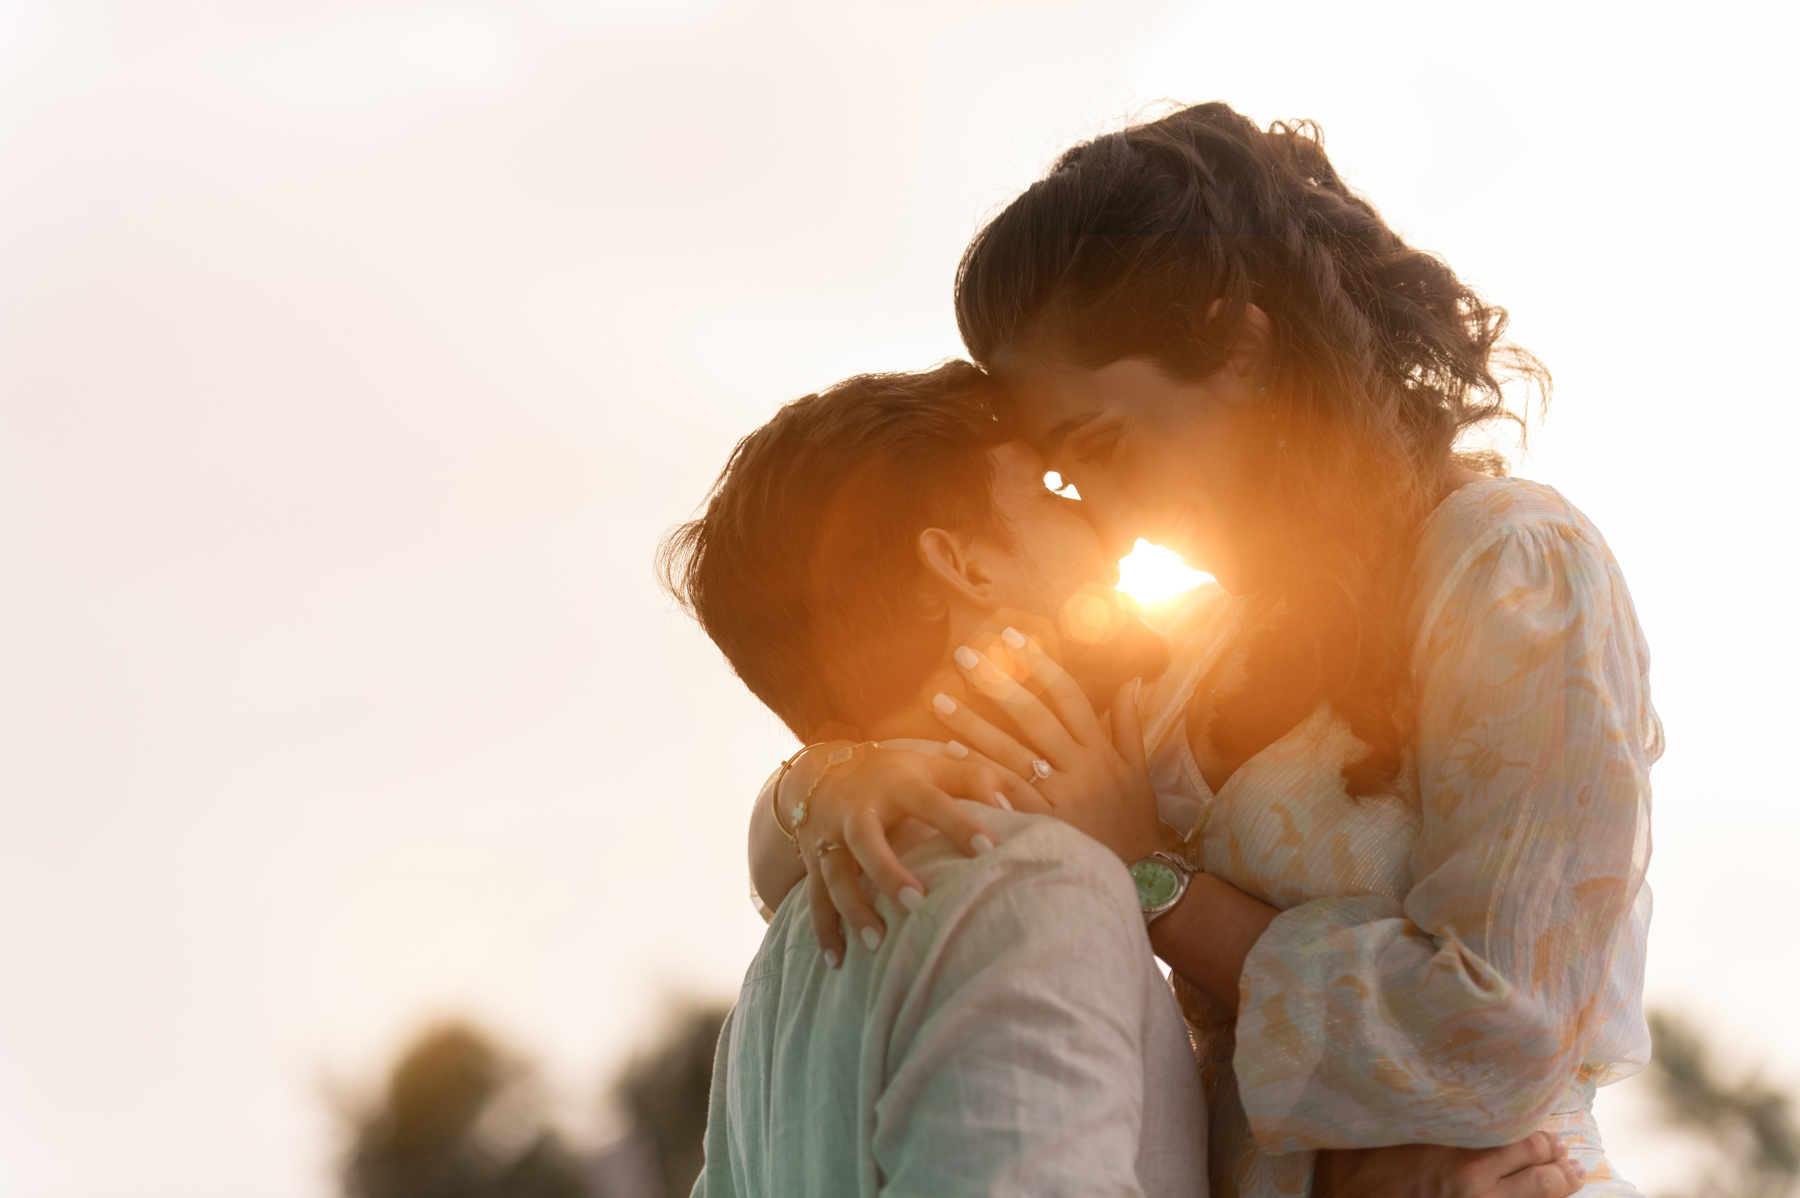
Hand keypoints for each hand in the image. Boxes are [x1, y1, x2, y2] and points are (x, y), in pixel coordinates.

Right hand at [784, 741, 1038, 964]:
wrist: (817, 774)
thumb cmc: (891, 775)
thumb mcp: (929, 765)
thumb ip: (974, 780)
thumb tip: (1017, 807)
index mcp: (895, 785)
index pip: (930, 802)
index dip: (958, 823)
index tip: (989, 848)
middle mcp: (858, 811)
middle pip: (867, 841)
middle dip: (888, 872)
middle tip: (917, 902)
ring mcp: (830, 839)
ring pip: (836, 876)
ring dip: (853, 909)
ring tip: (876, 943)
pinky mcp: (812, 862)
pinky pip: (815, 898)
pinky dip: (824, 929)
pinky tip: (837, 961)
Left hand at [933, 627, 1164, 861]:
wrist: (1142, 875)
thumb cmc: (1134, 820)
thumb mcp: (1139, 770)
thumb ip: (1131, 724)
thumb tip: (1132, 680)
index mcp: (1099, 749)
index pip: (1067, 695)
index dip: (1040, 664)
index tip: (1012, 637)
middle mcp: (1079, 766)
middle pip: (1032, 715)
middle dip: (997, 681)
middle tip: (963, 655)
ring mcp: (1058, 795)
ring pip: (1010, 750)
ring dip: (972, 722)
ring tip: (939, 699)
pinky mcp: (1041, 823)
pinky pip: (1003, 791)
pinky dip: (976, 771)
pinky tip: (949, 752)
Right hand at [1314, 1132, 1585, 1197]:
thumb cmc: (1353, 1174)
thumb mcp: (1373, 1130)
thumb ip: (1401, 1107)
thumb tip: (1402, 1067)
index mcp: (1452, 1146)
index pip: (1516, 1132)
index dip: (1535, 1129)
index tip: (1542, 1125)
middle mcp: (1474, 1179)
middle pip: (1536, 1162)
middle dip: (1555, 1156)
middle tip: (1564, 1150)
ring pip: (1541, 1194)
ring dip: (1562, 1182)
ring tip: (1573, 1173)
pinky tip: (1548, 1196)